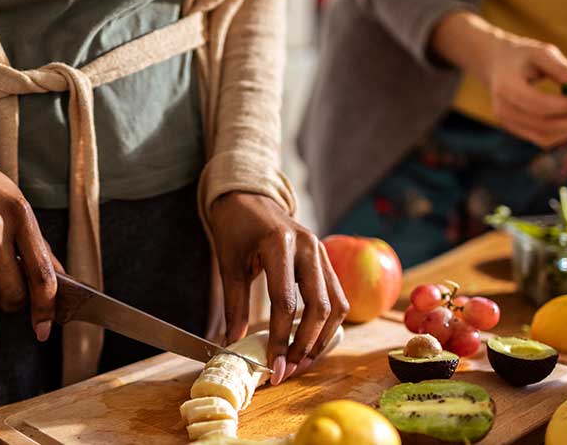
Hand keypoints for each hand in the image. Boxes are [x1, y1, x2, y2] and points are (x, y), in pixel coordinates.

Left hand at [210, 192, 348, 385]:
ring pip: (336, 305)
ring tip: (302, 360)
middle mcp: (309, 247)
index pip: (286, 302)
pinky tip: (311, 340)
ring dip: (322, 338)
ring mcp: (322, 252)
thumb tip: (234, 344)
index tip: (274, 367)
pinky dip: (328, 324)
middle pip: (319, 307)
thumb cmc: (237, 228)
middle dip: (305, 344)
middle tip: (289, 369)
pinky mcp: (326, 259)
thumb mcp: (229, 264)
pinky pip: (337, 297)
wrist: (250, 197)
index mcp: (280, 244)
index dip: (280, 339)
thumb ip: (234, 305)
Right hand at [431, 12, 566, 147]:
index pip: (540, 105)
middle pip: (543, 125)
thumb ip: (560, 68)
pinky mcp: (515, 130)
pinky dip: (563, 134)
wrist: (495, 64)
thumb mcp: (540, 52)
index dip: (566, 105)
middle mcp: (503, 110)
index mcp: (506, 88)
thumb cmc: (520, 55)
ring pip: (544, 137)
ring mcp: (507, 123)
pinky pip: (541, 139)